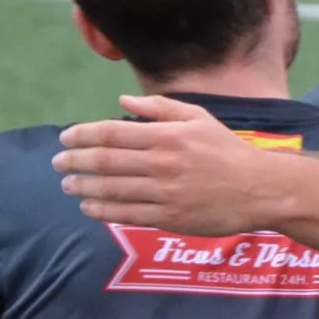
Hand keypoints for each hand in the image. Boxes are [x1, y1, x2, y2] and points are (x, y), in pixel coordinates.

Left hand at [53, 96, 276, 233]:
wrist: (261, 189)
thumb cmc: (228, 151)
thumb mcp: (198, 118)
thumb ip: (159, 107)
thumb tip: (121, 101)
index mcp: (167, 136)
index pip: (112, 133)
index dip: (82, 135)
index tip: (65, 139)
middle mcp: (162, 163)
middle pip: (105, 161)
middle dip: (75, 162)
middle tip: (58, 163)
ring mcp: (165, 192)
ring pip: (111, 189)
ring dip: (83, 187)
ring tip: (68, 185)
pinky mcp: (170, 217)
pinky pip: (127, 214)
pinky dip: (102, 210)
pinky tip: (89, 207)